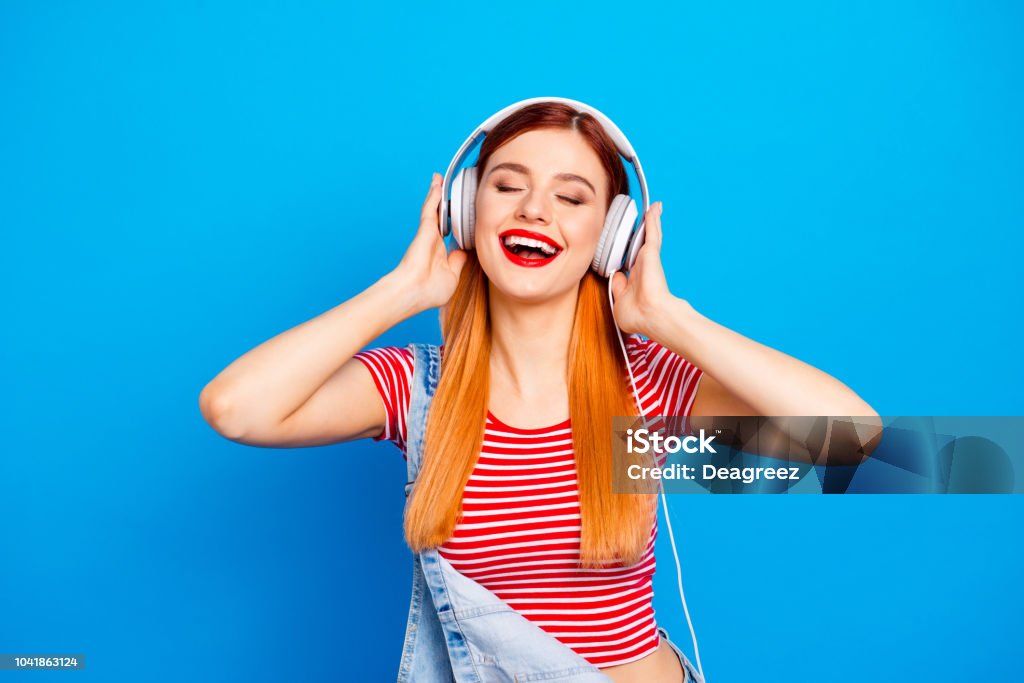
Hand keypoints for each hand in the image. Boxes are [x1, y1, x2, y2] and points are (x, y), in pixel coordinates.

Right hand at [390, 173, 467, 311]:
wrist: (414, 292)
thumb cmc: (430, 291)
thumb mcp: (452, 277)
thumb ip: (458, 261)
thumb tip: (465, 251)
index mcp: (441, 254)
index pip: (451, 235)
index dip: (458, 227)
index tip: (466, 219)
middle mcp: (434, 242)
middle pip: (441, 218)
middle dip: (444, 206)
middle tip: (448, 191)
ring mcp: (429, 235)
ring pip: (435, 210)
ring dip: (437, 195)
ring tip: (439, 180)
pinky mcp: (425, 229)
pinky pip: (431, 208)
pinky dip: (434, 195)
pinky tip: (437, 183)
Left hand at [610, 202, 676, 335]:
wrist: (651, 315)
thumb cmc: (637, 315)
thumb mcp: (619, 302)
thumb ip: (617, 288)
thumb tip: (617, 275)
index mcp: (635, 280)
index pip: (631, 262)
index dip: (629, 253)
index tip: (626, 246)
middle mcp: (643, 267)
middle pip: (643, 244)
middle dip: (645, 232)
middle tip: (648, 218)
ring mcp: (648, 259)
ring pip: (650, 235)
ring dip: (652, 221)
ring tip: (655, 208)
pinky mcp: (651, 252)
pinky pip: (651, 231)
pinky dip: (653, 219)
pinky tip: (654, 208)